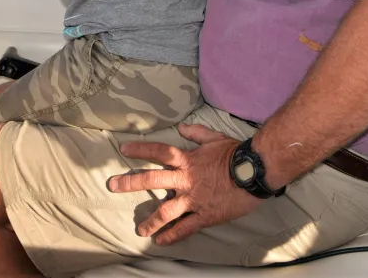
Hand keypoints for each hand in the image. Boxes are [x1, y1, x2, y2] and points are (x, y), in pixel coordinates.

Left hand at [108, 124, 262, 245]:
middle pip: (152, 179)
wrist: (254, 171)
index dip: (140, 149)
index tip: (123, 149)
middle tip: (113, 185)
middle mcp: (186, 179)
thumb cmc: (236, 153)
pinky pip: (185, 228)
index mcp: (187, 160)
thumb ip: (196, 133)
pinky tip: (161, 241)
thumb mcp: (215, 138)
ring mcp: (194, 199)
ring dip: (150, 221)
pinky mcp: (205, 215)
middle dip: (130, 183)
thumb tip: (182, 127)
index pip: (159, 151)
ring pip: (166, 211)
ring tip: (139, 229)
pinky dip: (173, 236)